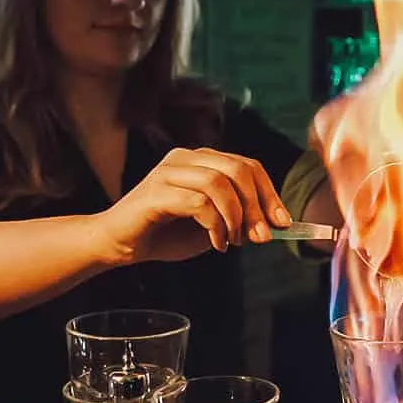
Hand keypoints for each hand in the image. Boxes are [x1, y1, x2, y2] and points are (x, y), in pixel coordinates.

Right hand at [93, 148, 291, 263]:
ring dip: (235, 217)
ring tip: (233, 242)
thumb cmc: (164, 234)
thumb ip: (237, 220)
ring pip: (220, 183)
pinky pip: (199, 202)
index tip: (283, 222)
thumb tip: (269, 224)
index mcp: (201, 160)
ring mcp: (168, 171)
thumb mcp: (211, 226)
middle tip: (261, 237)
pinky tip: (215, 244)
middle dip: (257, 206)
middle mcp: (185, 158)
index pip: (247, 165)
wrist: (118, 244)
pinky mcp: (155, 191)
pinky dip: (215, 225)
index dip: (269, 193)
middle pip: (238, 169)